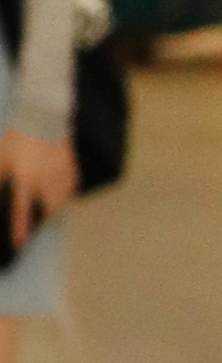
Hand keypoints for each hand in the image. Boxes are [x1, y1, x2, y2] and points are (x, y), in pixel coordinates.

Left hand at [0, 125, 75, 253]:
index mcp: (24, 178)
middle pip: (46, 211)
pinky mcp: (73, 173)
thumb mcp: (2, 158)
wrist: (44, 119)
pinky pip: (69, 191)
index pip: (21, 208)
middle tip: (36, 217)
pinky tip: (55, 184)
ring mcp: (61, 178)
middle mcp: (45, 181)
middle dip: (41, 217)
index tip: (20, 243)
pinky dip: (62, 192)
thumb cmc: (19, 140)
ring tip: (45, 199)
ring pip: (59, 203)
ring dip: (52, 205)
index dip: (19, 227)